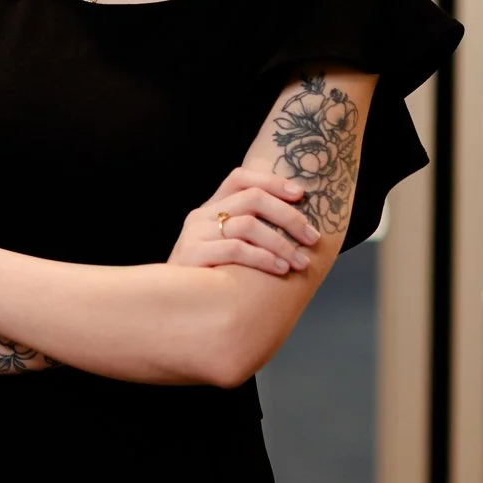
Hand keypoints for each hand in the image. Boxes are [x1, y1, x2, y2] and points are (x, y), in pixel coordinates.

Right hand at [167, 166, 318, 275]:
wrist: (170, 305)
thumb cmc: (208, 277)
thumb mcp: (225, 248)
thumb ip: (250, 233)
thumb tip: (299, 229)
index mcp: (211, 207)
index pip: (241, 177)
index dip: (273, 181)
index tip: (302, 194)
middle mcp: (201, 215)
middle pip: (252, 198)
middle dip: (289, 216)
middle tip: (312, 237)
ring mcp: (195, 233)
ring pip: (248, 225)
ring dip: (281, 243)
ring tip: (300, 262)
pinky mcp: (192, 255)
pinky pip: (236, 250)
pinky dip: (264, 259)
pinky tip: (280, 269)